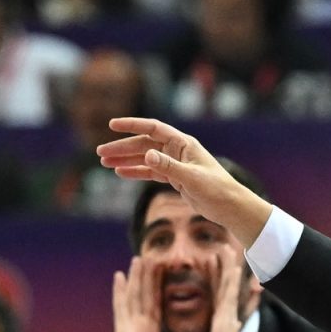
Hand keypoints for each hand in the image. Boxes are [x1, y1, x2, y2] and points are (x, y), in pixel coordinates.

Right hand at [98, 118, 272, 248]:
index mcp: (183, 144)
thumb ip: (169, 167)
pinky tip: (120, 173)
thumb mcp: (192, 178)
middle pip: (144, 144)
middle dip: (122, 147)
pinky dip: (135, 172)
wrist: (230, 206)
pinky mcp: (175, 178)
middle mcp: (177, 150)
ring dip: (125, 159)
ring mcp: (175, 163)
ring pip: (145, 158)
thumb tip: (147, 155)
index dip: (132, 125)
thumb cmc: (217, 189)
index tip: (112, 125)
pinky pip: (150, 171)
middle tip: (100, 153)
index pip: (153, 128)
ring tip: (104, 163)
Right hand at [101, 256, 174, 331]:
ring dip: (137, 277)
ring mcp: (130, 328)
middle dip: (151, 276)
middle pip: (146, 295)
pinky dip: (119, 291)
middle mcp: (140, 327)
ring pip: (134, 296)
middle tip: (155, 255)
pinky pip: (121, 308)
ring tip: (139, 257)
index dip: (163, 287)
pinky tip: (119, 276)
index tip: (169, 271)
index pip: (159, 304)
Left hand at [197, 243, 256, 331]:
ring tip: (226, 247)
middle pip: (224, 285)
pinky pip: (228, 296)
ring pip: (228, 286)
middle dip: (223, 266)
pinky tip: (233, 267)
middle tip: (222, 246)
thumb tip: (233, 325)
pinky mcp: (226, 322)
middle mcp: (226, 317)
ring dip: (228, 266)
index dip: (214, 276)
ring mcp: (228, 318)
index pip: (216, 294)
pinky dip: (231, 281)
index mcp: (220, 322)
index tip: (210, 260)